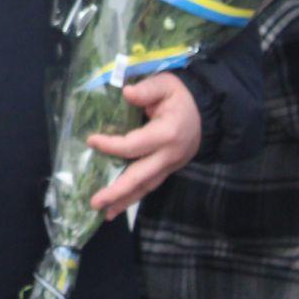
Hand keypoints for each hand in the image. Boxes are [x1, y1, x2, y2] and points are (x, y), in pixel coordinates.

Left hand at [86, 72, 202, 219]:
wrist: (207, 111)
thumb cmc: (181, 96)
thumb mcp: (165, 84)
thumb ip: (147, 90)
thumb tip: (127, 93)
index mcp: (167, 134)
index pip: (134, 145)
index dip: (111, 145)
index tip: (91, 141)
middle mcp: (170, 155)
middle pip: (141, 177)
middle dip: (118, 191)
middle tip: (95, 202)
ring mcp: (172, 165)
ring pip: (146, 187)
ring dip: (125, 201)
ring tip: (105, 213)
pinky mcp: (169, 169)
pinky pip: (151, 185)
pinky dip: (135, 196)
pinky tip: (119, 206)